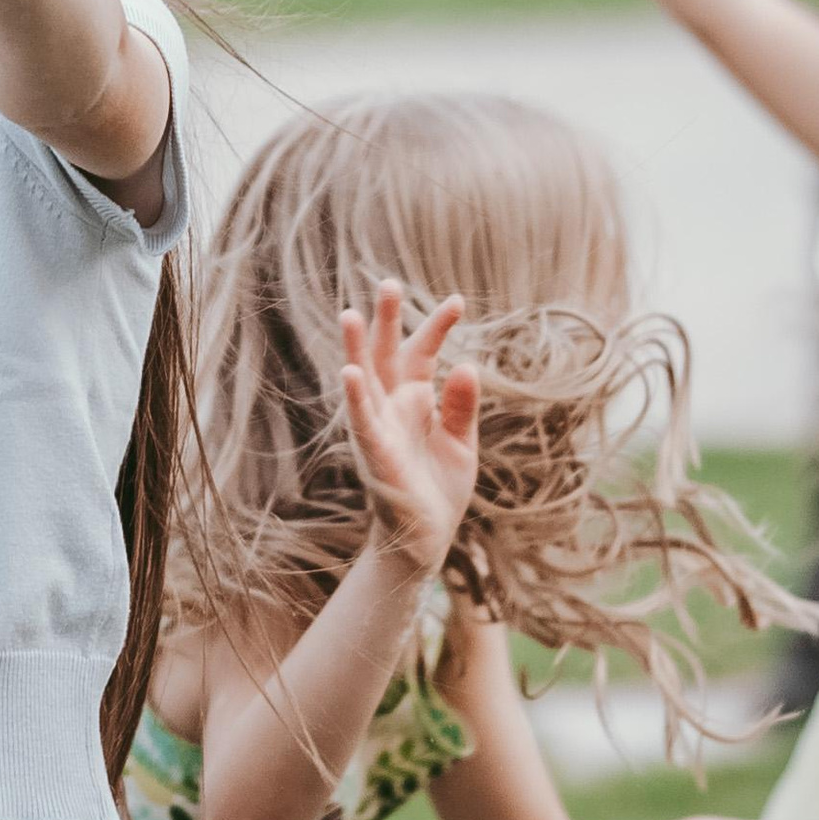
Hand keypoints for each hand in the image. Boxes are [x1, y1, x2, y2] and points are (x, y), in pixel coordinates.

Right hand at [339, 280, 480, 580]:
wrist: (427, 539)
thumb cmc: (439, 488)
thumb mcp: (462, 442)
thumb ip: (462, 406)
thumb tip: (467, 364)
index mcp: (415, 398)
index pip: (423, 351)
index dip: (437, 325)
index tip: (459, 300)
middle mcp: (392, 406)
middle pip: (386, 353)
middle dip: (386, 319)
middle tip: (387, 280)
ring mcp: (379, 428)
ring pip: (364, 381)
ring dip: (355, 350)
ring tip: (351, 314)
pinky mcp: (375, 454)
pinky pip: (363, 422)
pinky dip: (356, 398)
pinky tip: (350, 373)